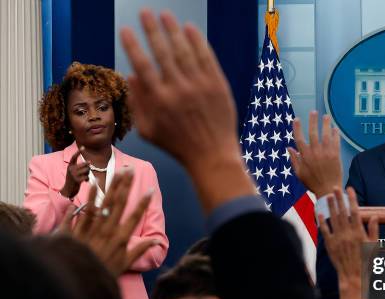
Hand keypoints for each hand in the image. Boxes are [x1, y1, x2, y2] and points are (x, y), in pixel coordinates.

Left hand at [59, 170, 156, 276]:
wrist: (77, 280)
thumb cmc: (103, 272)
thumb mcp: (125, 264)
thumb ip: (140, 250)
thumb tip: (156, 241)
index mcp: (120, 238)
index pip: (134, 217)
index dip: (143, 203)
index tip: (151, 190)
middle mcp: (107, 230)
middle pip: (119, 203)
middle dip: (126, 185)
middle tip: (131, 170)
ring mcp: (92, 228)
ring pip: (103, 203)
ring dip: (111, 186)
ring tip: (117, 172)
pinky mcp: (79, 229)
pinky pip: (84, 210)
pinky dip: (89, 197)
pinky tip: (93, 184)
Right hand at [60, 147, 88, 198]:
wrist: (68, 190)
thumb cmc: (73, 180)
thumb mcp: (74, 172)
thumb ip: (80, 167)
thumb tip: (89, 162)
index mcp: (70, 166)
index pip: (74, 157)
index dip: (78, 152)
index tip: (83, 147)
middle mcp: (70, 169)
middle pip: (85, 164)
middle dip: (88, 168)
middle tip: (86, 172)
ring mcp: (73, 174)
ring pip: (87, 170)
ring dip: (87, 174)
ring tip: (84, 177)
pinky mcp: (76, 180)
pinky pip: (86, 177)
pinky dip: (87, 179)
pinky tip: (85, 181)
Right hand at [120, 10, 254, 211]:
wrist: (213, 156)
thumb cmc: (178, 145)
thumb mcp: (149, 131)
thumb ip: (137, 104)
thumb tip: (129, 76)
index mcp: (159, 101)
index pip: (142, 65)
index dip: (132, 45)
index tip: (125, 30)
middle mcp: (179, 90)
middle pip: (162, 52)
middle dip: (151, 29)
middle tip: (144, 12)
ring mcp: (200, 86)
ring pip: (185, 50)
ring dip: (173, 29)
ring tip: (165, 14)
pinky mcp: (217, 85)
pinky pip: (206, 57)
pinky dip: (197, 41)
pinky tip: (189, 28)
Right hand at [289, 112, 341, 197]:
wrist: (328, 189)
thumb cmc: (312, 183)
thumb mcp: (299, 173)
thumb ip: (294, 160)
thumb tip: (289, 148)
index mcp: (305, 157)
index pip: (299, 138)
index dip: (297, 128)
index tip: (297, 119)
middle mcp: (315, 153)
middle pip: (313, 133)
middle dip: (313, 121)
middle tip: (314, 112)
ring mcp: (326, 153)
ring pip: (325, 135)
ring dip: (326, 124)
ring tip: (326, 116)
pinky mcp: (336, 155)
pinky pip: (336, 142)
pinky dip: (335, 134)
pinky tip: (335, 129)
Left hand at [318, 187, 377, 298]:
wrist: (354, 277)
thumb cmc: (366, 262)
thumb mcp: (374, 245)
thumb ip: (373, 230)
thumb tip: (374, 216)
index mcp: (359, 233)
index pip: (355, 211)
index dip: (352, 199)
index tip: (350, 189)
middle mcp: (348, 234)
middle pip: (342, 212)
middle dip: (339, 199)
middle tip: (335, 188)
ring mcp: (338, 239)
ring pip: (333, 219)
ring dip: (331, 207)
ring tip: (329, 196)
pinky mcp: (330, 246)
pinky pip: (325, 231)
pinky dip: (322, 222)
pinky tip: (320, 213)